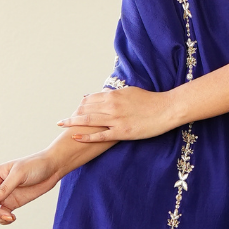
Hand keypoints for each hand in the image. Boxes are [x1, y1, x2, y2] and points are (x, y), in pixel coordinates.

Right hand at [0, 150, 62, 224]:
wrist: (52, 168)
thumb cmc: (35, 165)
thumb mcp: (19, 174)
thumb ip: (5, 188)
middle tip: (6, 216)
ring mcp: (4, 195)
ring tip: (11, 218)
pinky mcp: (12, 202)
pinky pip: (2, 214)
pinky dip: (4, 219)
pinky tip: (13, 218)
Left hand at [59, 86, 179, 142]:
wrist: (166, 109)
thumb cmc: (151, 100)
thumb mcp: (131, 92)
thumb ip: (116, 94)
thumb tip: (106, 93)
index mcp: (114, 95)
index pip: (91, 99)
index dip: (80, 105)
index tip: (74, 109)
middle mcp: (112, 106)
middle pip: (86, 109)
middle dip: (73, 114)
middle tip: (62, 120)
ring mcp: (116, 120)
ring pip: (89, 121)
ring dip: (73, 122)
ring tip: (62, 125)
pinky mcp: (121, 132)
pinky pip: (100, 135)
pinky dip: (86, 136)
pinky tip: (75, 137)